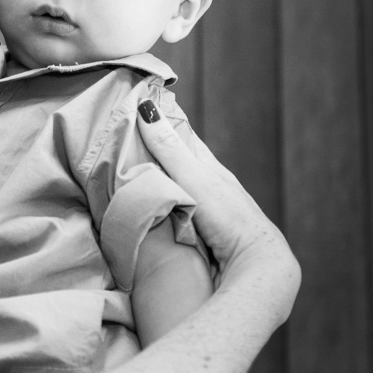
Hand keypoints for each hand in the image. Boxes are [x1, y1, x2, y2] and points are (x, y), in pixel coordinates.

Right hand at [137, 100, 299, 324]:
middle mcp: (208, 187)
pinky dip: (157, 206)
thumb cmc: (229, 216)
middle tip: (119, 141)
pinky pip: (171, 213)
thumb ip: (170, 149)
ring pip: (172, 189)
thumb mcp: (195, 178)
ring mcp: (204, 212)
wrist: (253, 265)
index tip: (136, 109)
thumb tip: (145, 108)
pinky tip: (143, 210)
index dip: (161, 125)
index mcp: (210, 169)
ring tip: (123, 175)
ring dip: (152, 183)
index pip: (182, 139)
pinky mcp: (197, 235)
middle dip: (152, 153)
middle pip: (176, 164)